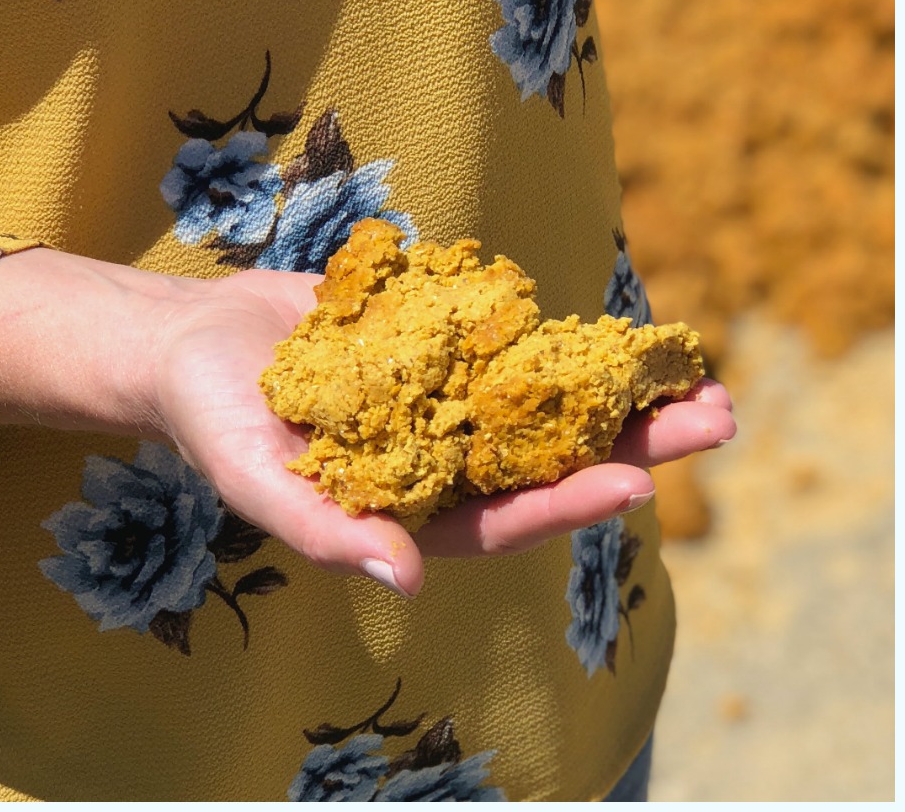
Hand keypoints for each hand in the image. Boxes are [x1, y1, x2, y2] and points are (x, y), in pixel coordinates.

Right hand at [0, 246, 736, 600]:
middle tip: (716, 420)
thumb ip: (329, 533)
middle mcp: (442, 459)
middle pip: (551, 455)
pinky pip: (504, 339)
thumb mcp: (258, 482)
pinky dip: (556, 332)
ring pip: (544, 397)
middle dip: (634, 439)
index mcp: (411, 508)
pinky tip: (614, 323)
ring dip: (615, 385)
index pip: (506, 513)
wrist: (188, 342)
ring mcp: (443, 398)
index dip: (568, 499)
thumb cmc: (215, 426)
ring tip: (694, 369)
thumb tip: (407, 582)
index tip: (633, 478)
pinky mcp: (432, 341)